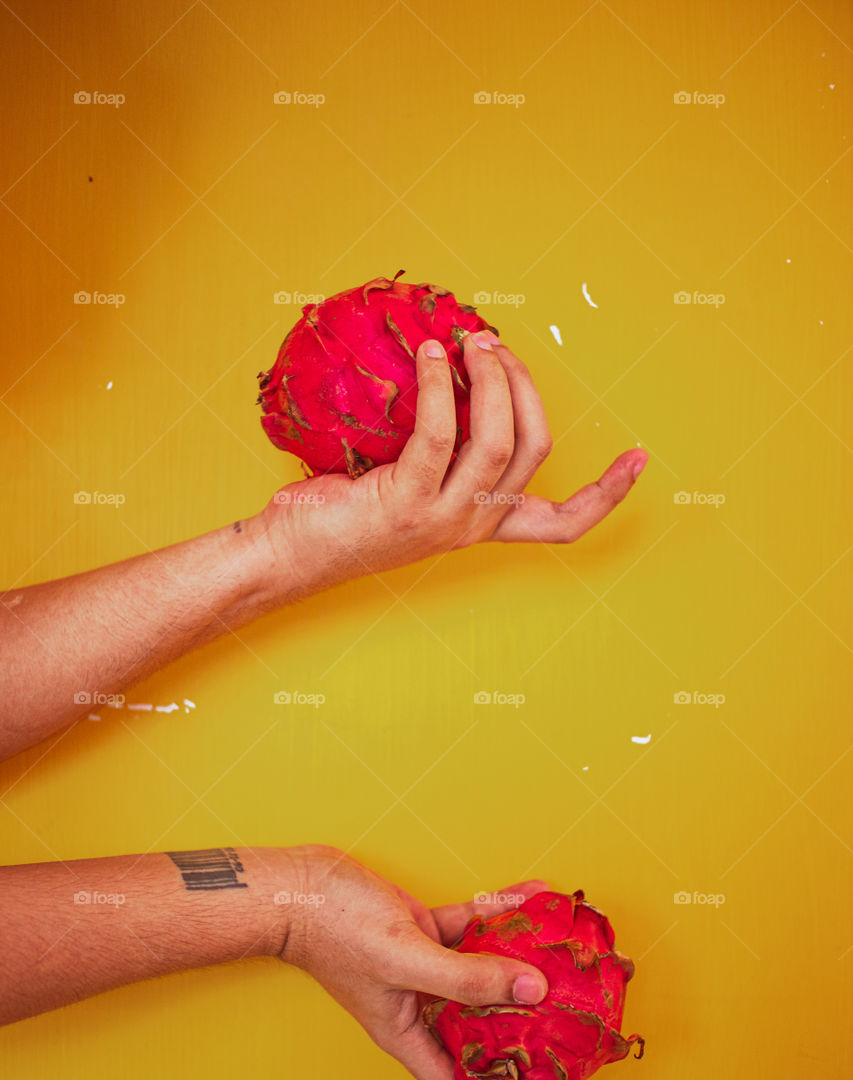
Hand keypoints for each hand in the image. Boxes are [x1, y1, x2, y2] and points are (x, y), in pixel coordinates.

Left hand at [252, 332, 646, 601]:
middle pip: (535, 448)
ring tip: (466, 341)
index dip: (608, 493)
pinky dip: (440, 385)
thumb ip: (441, 448)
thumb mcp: (406, 483)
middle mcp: (472, 527)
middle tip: (491, 344)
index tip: (640, 457)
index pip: (562, 523)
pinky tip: (426, 356)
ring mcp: (444, 520)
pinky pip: (442, 433)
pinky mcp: (408, 505)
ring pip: (500, 440)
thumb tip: (447, 366)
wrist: (287, 555)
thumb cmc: (337, 512)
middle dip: (523, 385)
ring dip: (491, 378)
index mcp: (481, 526)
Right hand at [281, 846, 559, 1079]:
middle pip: (484, 1033)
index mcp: (407, 1034)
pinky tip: (532, 895)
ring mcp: (423, 967)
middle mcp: (420, 1007)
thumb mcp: (406, 959)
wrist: (299, 886)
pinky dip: (500, 912)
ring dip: (523, 960)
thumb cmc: (336, 931)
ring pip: (485, 972)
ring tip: (566, 954)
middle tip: (577, 1031)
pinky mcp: (423, 930)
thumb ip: (468, 978)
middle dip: (529, 1033)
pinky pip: (472, 926)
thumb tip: (534, 989)